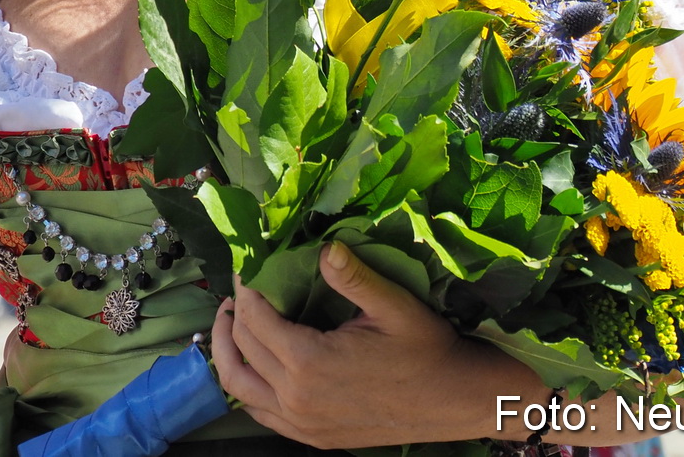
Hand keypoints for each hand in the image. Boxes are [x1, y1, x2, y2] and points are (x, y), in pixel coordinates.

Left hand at [210, 241, 537, 447]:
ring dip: (229, 351)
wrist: (455, 399)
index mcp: (309, 363)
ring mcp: (302, 423)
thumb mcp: (394, 304)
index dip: (246, 289)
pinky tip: (255, 364)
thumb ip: (353, 276)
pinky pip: (261, 413)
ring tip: (232, 322)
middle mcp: (297, 398)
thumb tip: (324, 247)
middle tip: (240, 289)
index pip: (254, 319)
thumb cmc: (427, 349)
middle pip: (242, 348)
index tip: (248, 268)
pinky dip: (247, 386)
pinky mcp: (312, 437)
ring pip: (240, 386)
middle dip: (234, 313)